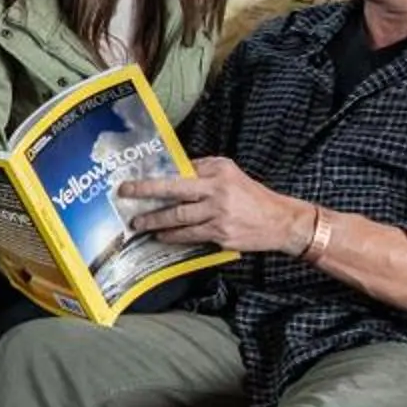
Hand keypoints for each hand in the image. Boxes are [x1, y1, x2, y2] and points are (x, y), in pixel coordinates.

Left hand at [116, 157, 310, 256]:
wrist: (280, 221)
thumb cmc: (252, 196)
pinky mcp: (221, 235)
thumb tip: (173, 170)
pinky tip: (161, 236)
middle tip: (125, 193)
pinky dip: (173, 236)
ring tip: (138, 223)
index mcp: (218, 172)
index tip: (137, 177)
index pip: (182, 170)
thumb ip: (203, 170)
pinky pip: (190, 236)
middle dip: (147, 192)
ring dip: (155, 221)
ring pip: (179, 217)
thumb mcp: (230, 173)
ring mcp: (218, 215)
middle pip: (175, 190)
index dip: (158, 175)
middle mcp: (217, 191)